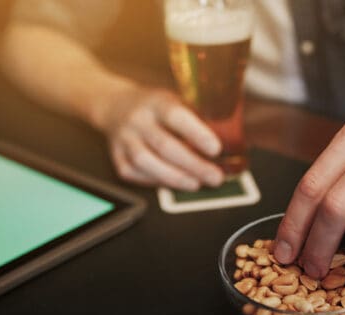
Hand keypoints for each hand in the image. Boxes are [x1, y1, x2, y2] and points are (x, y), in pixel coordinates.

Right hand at [99, 87, 223, 190]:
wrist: (115, 106)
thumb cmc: (156, 107)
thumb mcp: (175, 100)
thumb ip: (196, 116)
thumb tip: (229, 140)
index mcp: (157, 102)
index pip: (176, 116)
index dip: (197, 133)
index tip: (216, 149)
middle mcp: (138, 119)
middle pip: (165, 145)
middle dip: (193, 165)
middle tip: (215, 177)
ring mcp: (124, 138)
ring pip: (146, 162)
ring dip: (174, 177)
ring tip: (196, 184)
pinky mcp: (117, 157)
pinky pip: (135, 173)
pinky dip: (156, 181)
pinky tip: (173, 183)